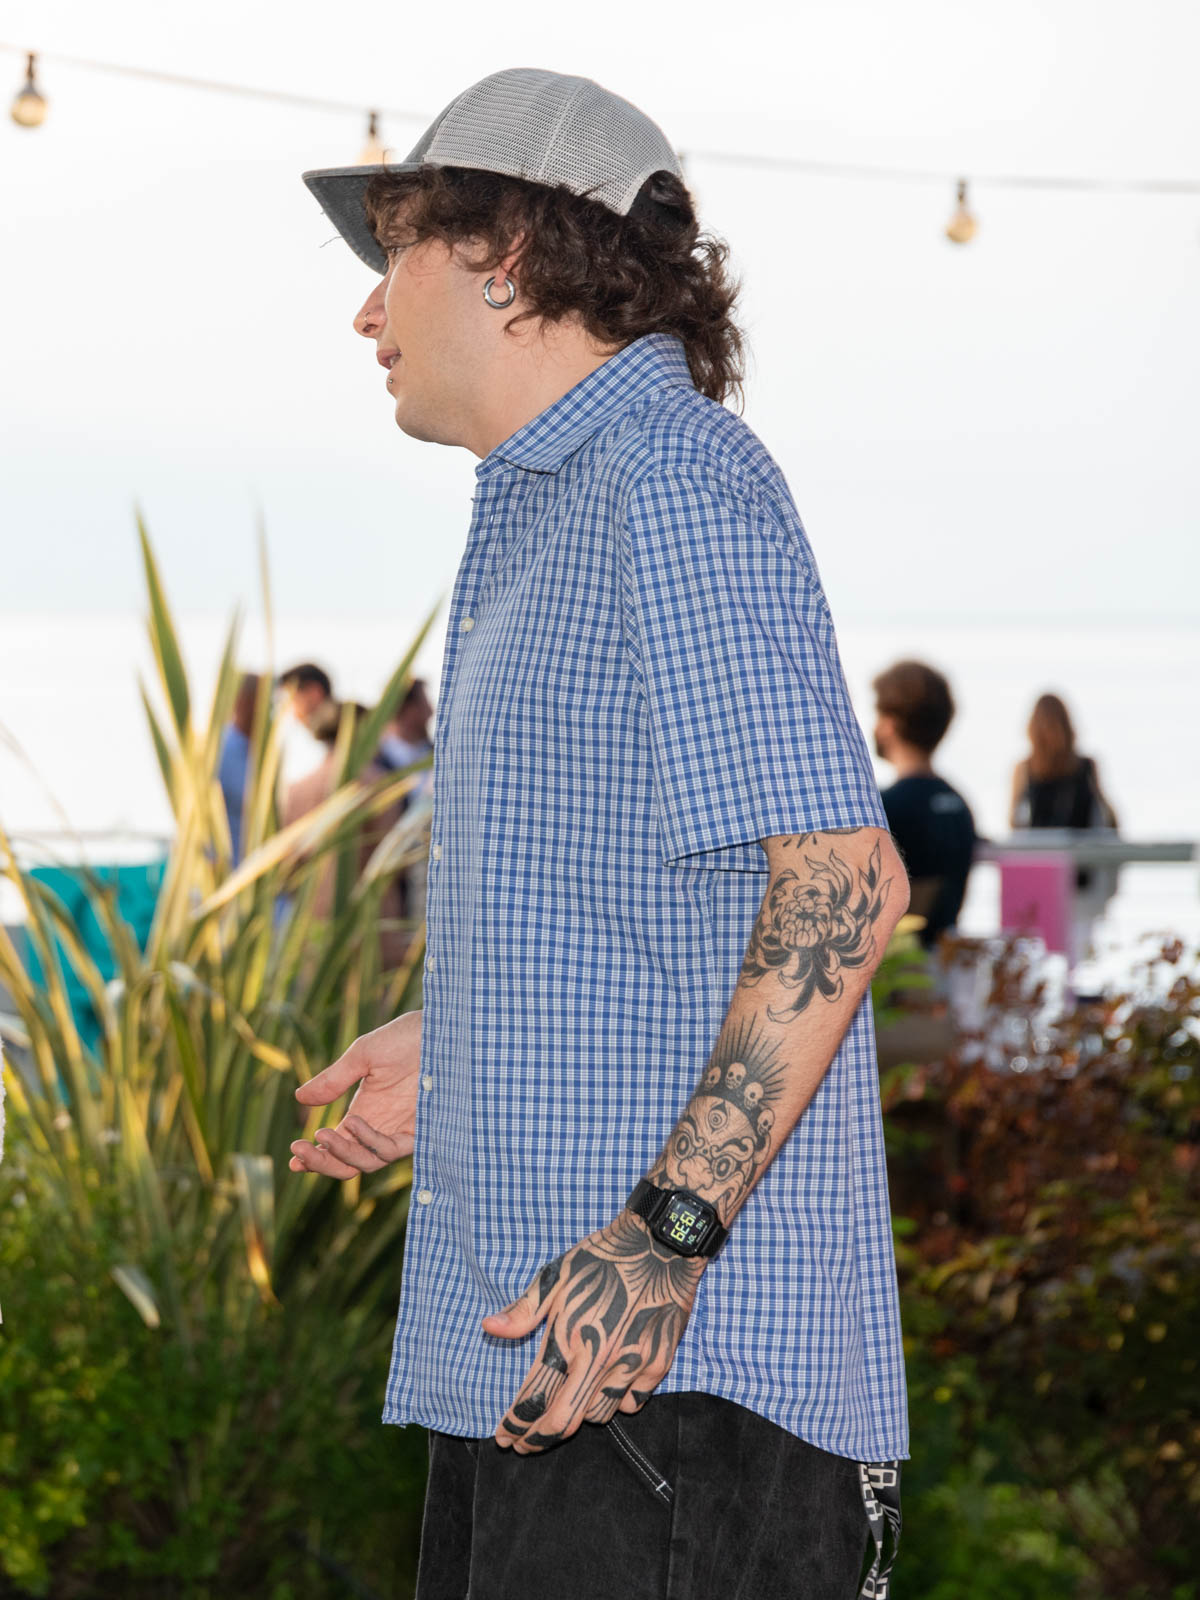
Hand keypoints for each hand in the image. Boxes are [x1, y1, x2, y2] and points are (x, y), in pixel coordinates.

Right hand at [288, 1010, 421, 1178]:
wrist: (443, 1029)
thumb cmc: (406, 1038)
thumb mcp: (363, 1056)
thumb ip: (334, 1080)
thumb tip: (299, 1098)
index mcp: (366, 1113)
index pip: (338, 1146)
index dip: (315, 1158)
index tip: (292, 1159)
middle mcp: (382, 1127)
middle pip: (349, 1163)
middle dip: (321, 1163)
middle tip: (297, 1152)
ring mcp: (401, 1130)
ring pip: (367, 1162)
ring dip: (341, 1152)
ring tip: (322, 1133)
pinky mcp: (421, 1131)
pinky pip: (391, 1149)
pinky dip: (369, 1141)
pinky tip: (352, 1122)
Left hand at [483, 1211, 704, 1452]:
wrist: (661, 1245)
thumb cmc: (604, 1257)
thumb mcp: (557, 1274)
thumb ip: (524, 1310)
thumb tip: (488, 1328)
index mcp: (568, 1337)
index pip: (533, 1399)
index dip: (514, 1426)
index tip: (503, 1437)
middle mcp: (598, 1359)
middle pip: (563, 1421)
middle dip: (537, 1440)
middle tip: (522, 1445)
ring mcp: (631, 1364)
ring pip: (597, 1416)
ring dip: (576, 1418)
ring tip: (564, 1409)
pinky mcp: (658, 1364)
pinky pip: (631, 1403)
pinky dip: (615, 1403)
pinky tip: (606, 1392)